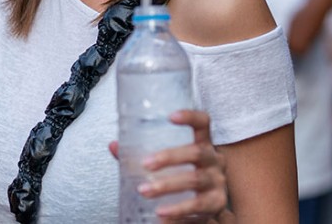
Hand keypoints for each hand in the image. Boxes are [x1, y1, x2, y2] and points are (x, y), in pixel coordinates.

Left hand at [109, 110, 227, 222]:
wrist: (206, 206)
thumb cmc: (183, 175)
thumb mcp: (168, 162)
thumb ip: (141, 153)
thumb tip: (114, 146)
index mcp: (202, 144)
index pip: (203, 123)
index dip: (190, 117)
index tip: (171, 116)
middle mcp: (213, 160)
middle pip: (196, 152)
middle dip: (169, 157)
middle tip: (145, 165)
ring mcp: (217, 182)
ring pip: (195, 180)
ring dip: (167, 186)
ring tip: (145, 191)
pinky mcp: (216, 203)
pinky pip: (198, 207)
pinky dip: (178, 211)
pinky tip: (162, 215)